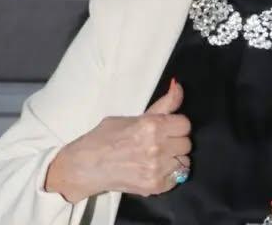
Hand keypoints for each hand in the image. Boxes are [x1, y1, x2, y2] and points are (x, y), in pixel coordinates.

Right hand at [44, 79, 190, 202]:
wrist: (85, 166)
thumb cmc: (105, 138)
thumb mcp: (131, 116)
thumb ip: (161, 105)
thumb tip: (178, 85)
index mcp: (151, 125)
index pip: (185, 124)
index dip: (176, 125)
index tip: (167, 128)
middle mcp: (157, 147)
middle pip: (186, 143)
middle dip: (175, 141)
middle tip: (160, 143)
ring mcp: (156, 168)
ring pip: (184, 161)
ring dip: (174, 158)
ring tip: (157, 157)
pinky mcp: (155, 186)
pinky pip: (178, 177)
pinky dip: (170, 174)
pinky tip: (155, 169)